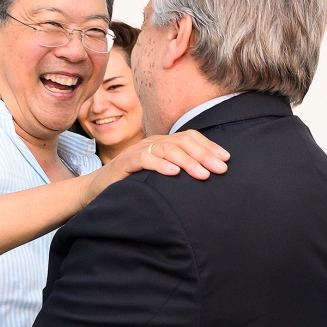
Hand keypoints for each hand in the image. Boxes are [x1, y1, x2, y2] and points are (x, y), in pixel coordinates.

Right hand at [81, 130, 229, 206]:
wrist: (99, 188)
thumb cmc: (133, 183)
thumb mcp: (159, 174)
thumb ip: (178, 170)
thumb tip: (208, 175)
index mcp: (163, 142)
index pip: (189, 138)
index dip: (209, 147)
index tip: (226, 159)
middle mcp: (152, 142)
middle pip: (182, 142)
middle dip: (204, 155)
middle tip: (220, 169)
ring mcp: (138, 150)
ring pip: (167, 149)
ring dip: (187, 161)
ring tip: (202, 175)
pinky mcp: (125, 161)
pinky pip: (145, 159)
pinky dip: (160, 165)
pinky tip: (173, 173)